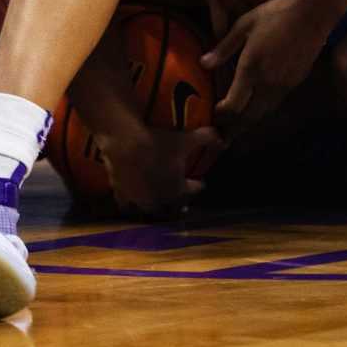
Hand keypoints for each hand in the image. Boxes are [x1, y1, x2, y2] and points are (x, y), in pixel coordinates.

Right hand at [105, 126, 222, 217]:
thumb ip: (207, 138)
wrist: (125, 144)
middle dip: (177, 199)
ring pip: (150, 208)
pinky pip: (127, 204)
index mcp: (177, 189)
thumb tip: (224, 140)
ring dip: (154, 203)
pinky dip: (130, 201)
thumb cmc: (158, 143)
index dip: (197, 185)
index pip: (193, 190)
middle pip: (172, 203)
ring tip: (154, 196)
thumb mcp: (186, 138)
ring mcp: (139, 200)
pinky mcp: (122, 195)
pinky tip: (130, 197)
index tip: (200, 182)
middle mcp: (160, 200)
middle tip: (178, 191)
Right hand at [179, 0, 297, 37]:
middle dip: (272, 22)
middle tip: (276, 31)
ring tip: (254, 44)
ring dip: (250, 33)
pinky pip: (219, 23)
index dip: (289, 4)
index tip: (291, 10)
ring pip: (246, 22)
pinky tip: (223, 41)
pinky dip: (222, 34)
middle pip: (267, 12)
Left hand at [203, 0, 344, 129]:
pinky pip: (275, 103)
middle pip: (249, 117)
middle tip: (222, 135)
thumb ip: (223, 48)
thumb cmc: (275, 14)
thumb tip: (203, 64)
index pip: (234, 105)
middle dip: (234, 128)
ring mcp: (284, 85)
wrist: (312, 13)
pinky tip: (256, 107)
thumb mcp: (243, 25)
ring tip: (236, 127)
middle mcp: (268, 82)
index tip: (213, 113)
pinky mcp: (295, 82)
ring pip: (263, 113)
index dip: (222, 115)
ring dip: (249, 122)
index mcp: (251, 68)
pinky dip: (262, 110)